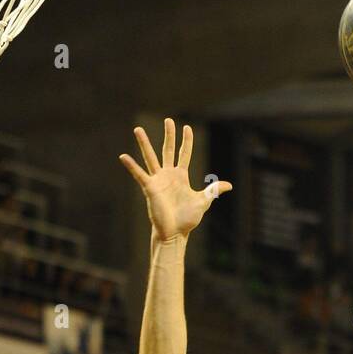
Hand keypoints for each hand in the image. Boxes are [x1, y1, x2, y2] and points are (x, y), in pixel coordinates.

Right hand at [119, 118, 230, 241]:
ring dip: (144, 143)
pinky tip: (123, 156)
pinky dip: (131, 166)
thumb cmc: (187, 219)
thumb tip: (229, 185)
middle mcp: (168, 175)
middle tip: (168, 120)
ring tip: (137, 129)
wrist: (175, 233)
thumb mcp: (202, 202)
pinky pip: (139, 175)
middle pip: (168, 150)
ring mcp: (158, 180)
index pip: (184, 154)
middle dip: (169, 135)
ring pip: (150, 157)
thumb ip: (213, 191)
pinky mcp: (150, 188)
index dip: (186, 141)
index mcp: (180, 176)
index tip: (187, 127)